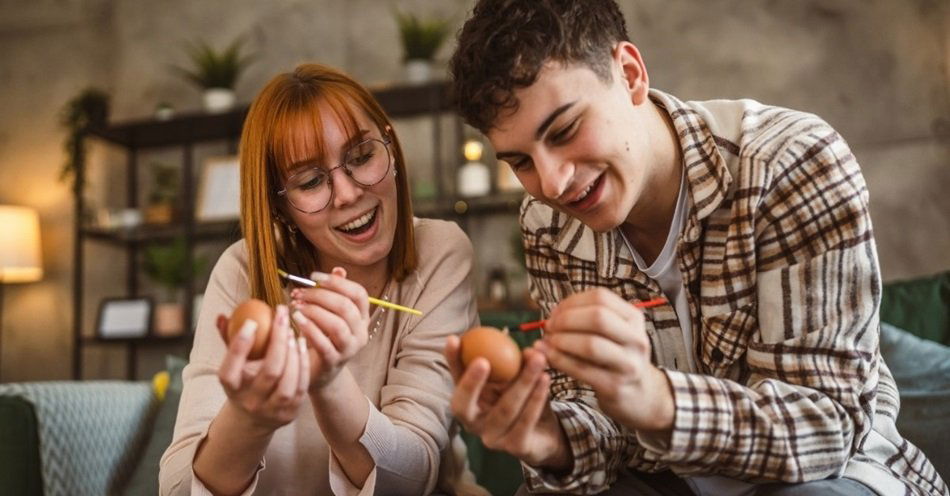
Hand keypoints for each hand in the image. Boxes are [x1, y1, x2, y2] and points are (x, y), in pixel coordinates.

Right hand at [215, 304, 309, 430]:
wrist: (253, 419)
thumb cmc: (243, 381)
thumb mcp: (233, 365)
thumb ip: (228, 341)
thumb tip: (222, 317)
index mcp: (232, 389)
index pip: (230, 371)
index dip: (240, 346)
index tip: (252, 321)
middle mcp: (251, 402)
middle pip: (270, 372)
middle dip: (278, 341)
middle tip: (282, 316)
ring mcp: (272, 410)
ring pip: (288, 382)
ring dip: (294, 353)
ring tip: (292, 331)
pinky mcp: (290, 413)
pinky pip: (301, 386)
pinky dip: (303, 364)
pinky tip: (302, 344)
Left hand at [289, 267, 370, 389]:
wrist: (319, 372)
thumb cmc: (322, 337)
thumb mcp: (329, 313)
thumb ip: (334, 292)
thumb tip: (338, 269)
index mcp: (363, 317)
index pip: (358, 293)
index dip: (337, 282)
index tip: (313, 277)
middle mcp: (360, 332)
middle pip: (346, 307)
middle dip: (320, 295)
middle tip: (299, 293)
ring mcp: (349, 348)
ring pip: (337, 324)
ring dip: (314, 311)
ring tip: (296, 305)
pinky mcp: (334, 361)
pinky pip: (323, 343)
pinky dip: (309, 329)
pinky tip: (296, 319)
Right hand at [444, 335, 571, 469]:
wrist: (544, 433)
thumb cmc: (520, 399)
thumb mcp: (513, 378)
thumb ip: (514, 361)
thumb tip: (529, 345)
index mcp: (467, 402)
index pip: (454, 380)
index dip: (452, 360)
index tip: (454, 339)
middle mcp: (473, 423)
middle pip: (463, 405)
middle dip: (471, 382)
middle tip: (483, 360)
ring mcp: (493, 438)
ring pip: (505, 409)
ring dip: (523, 382)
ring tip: (537, 360)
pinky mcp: (515, 447)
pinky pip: (525, 421)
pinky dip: (536, 398)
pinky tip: (545, 379)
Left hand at [538, 288, 673, 432]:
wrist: (639, 394)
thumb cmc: (616, 357)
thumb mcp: (613, 332)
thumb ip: (586, 319)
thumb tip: (553, 316)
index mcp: (634, 318)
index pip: (601, 297)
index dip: (572, 302)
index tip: (555, 312)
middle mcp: (636, 339)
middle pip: (597, 318)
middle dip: (566, 320)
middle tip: (549, 328)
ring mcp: (628, 364)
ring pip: (590, 344)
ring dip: (561, 341)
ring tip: (548, 343)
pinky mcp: (615, 386)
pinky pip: (581, 369)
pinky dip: (560, 360)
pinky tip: (550, 357)